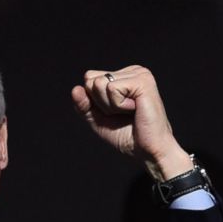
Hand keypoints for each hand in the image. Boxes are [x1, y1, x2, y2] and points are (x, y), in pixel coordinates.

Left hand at [71, 65, 191, 179]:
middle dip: (100, 102)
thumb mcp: (97, 118)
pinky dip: (118, 105)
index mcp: (123, 76)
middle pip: (91, 79)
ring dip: (109, 105)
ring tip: (129, 111)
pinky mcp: (143, 81)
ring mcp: (139, 74)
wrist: (147, 150)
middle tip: (122, 113)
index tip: (114, 111)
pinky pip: (111, 89)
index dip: (94, 101)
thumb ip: (83, 104)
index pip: (89, 79)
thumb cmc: (126, 135)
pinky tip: (135, 110)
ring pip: (99, 84)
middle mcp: (132, 71)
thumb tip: (76, 89)